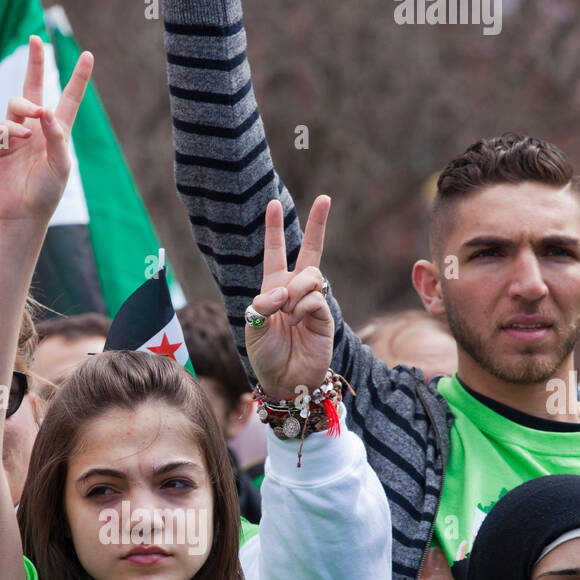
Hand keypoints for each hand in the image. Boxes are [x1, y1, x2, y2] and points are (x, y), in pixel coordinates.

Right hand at [0, 35, 92, 225]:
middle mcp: (36, 127)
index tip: (88, 56)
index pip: (69, 99)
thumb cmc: (46, 192)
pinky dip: (13, 129)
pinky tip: (20, 139)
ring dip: (26, 105)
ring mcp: (15, 133)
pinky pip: (4, 125)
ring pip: (17, 102)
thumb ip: (56, 136)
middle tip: (35, 39)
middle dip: (35, 62)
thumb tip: (45, 109)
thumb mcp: (61, 165)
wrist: (21, 212)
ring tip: (34, 117)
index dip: (78, 78)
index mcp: (57, 131)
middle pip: (34, 87)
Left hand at [246, 198, 333, 395]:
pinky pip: (316, 298)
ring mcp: (311, 302)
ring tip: (288, 312)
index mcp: (273, 289)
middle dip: (317, 224)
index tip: (273, 204)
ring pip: (311, 275)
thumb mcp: (254, 328)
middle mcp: (294, 291)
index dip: (273, 230)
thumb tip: (284, 291)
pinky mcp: (324, 316)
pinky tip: (296, 321)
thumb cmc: (266, 356)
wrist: (284, 381)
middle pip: (310, 251)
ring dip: (296, 290)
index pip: (275, 253)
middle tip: (325, 198)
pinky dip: (303, 306)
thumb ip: (263, 305)